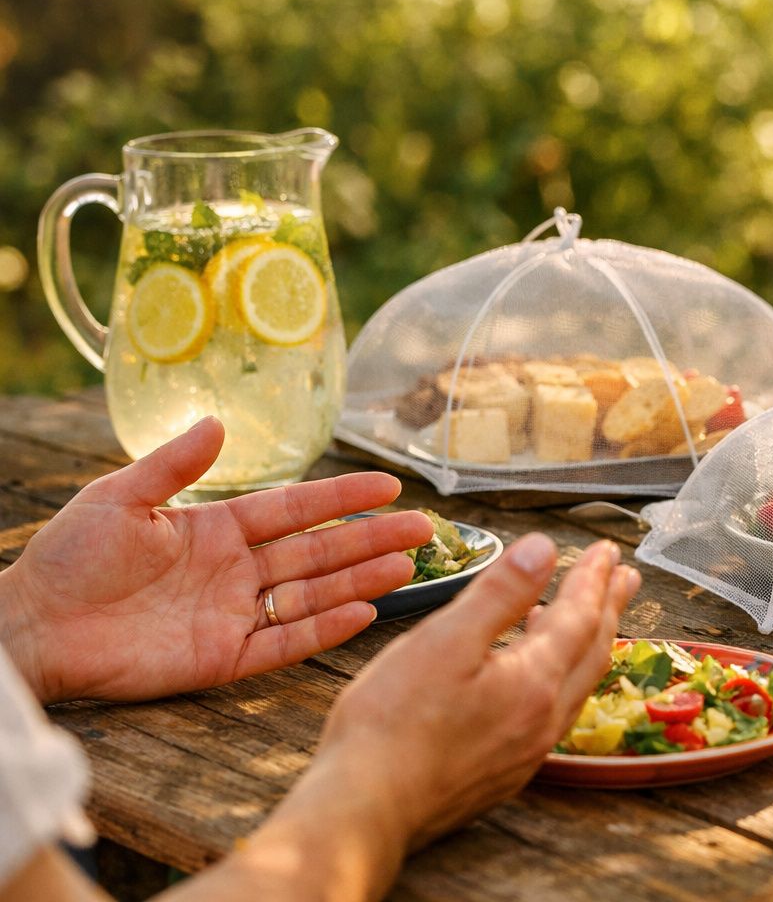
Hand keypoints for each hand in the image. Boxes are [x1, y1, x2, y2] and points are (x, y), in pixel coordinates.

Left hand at [0, 417, 432, 704]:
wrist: (33, 627)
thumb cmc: (67, 560)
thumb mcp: (118, 499)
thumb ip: (174, 465)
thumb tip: (221, 423)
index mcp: (215, 530)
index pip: (295, 509)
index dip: (341, 497)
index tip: (388, 486)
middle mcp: (235, 572)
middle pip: (318, 552)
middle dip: (371, 539)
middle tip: (423, 528)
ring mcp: (233, 616)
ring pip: (313, 595)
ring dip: (361, 581)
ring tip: (408, 566)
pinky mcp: (223, 659)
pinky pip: (284, 643)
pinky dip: (324, 629)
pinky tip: (364, 612)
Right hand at [313, 533, 638, 848]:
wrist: (363, 811)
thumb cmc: (392, 725)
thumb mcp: (445, 640)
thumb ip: (500, 592)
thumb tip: (543, 548)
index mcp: (534, 683)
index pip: (579, 618)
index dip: (593, 579)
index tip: (608, 551)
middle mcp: (543, 721)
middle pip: (592, 652)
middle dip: (608, 608)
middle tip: (626, 577)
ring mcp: (526, 752)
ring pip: (575, 686)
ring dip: (588, 644)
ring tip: (587, 616)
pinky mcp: (503, 773)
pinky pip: (552, 713)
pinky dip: (559, 678)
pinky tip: (535, 674)